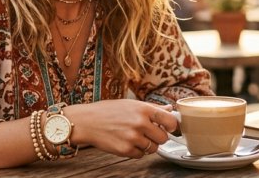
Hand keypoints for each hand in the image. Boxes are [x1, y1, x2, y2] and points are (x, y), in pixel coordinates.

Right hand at [62, 99, 178, 158]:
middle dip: (157, 138)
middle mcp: (140, 123)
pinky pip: (140, 155)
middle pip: (163, 138)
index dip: (171, 126)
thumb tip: (169, 109)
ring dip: (147, 145)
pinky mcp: (125, 150)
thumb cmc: (107, 111)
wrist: (86, 121)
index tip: (168, 128)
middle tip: (147, 133)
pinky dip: (136, 151)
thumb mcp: (130, 104)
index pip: (170, 121)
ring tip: (134, 137)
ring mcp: (133, 137)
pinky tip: (126, 142)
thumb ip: (151, 108)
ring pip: (153, 148)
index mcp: (143, 109)